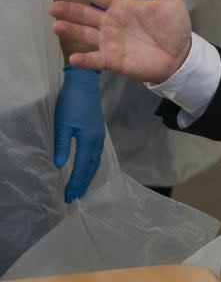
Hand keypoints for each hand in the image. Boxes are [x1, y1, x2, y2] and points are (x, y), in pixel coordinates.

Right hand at [50, 0, 192, 83]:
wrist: (181, 54)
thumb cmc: (174, 25)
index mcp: (122, 5)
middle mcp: (111, 22)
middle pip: (85, 14)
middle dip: (69, 10)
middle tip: (53, 7)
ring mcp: (110, 41)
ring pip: (85, 35)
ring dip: (71, 31)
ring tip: (57, 26)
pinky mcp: (113, 60)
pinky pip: (96, 60)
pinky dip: (85, 60)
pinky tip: (74, 58)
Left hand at [54, 65, 103, 202]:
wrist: (84, 84)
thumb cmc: (71, 103)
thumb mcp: (62, 125)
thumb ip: (62, 145)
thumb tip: (61, 165)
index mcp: (89, 140)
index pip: (82, 167)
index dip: (76, 182)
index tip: (69, 196)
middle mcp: (97, 141)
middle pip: (91, 167)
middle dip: (83, 183)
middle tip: (75, 197)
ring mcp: (99, 136)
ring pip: (95, 161)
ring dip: (88, 176)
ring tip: (81, 188)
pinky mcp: (97, 131)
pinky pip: (96, 154)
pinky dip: (92, 166)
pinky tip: (88, 168)